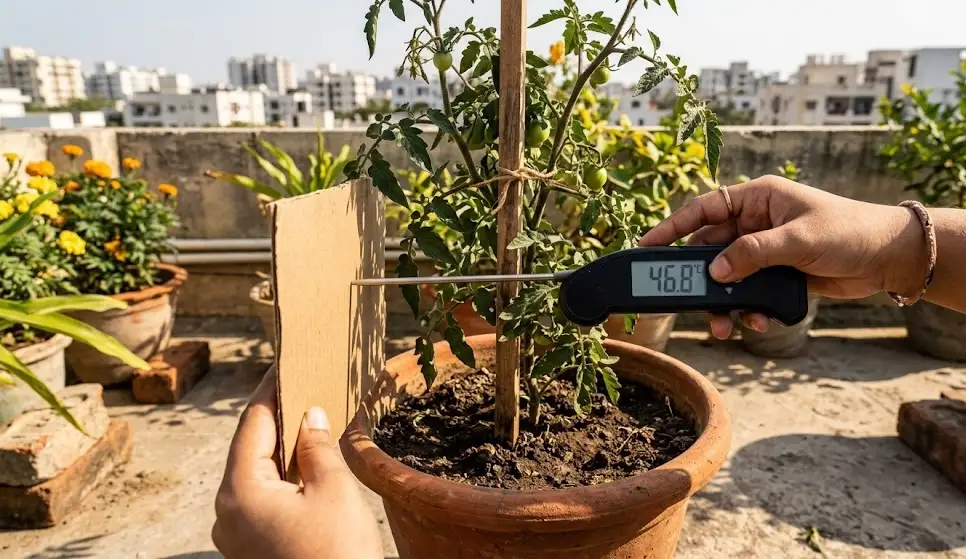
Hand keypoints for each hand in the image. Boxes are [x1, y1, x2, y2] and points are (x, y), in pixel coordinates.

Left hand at [212, 367, 382, 558]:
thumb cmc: (337, 555)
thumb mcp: (333, 490)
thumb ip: (316, 446)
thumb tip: (309, 415)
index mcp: (239, 492)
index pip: (252, 424)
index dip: (270, 390)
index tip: (284, 362)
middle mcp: (226, 512)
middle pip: (249, 448)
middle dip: (276, 417)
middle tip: (301, 384)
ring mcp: (236, 534)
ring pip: (255, 474)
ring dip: (280, 446)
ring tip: (308, 416)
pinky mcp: (252, 548)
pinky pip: (262, 497)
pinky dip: (281, 475)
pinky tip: (305, 461)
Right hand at [639, 175, 927, 338]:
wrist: (888, 258)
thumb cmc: (849, 232)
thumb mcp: (798, 239)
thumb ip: (753, 254)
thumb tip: (714, 272)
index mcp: (756, 200)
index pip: (703, 209)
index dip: (671, 227)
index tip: (646, 246)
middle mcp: (755, 223)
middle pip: (708, 250)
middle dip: (697, 278)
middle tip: (681, 300)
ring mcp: (763, 251)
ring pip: (725, 278)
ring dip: (721, 302)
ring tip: (723, 325)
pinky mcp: (774, 276)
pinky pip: (745, 293)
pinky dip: (745, 309)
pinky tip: (755, 319)